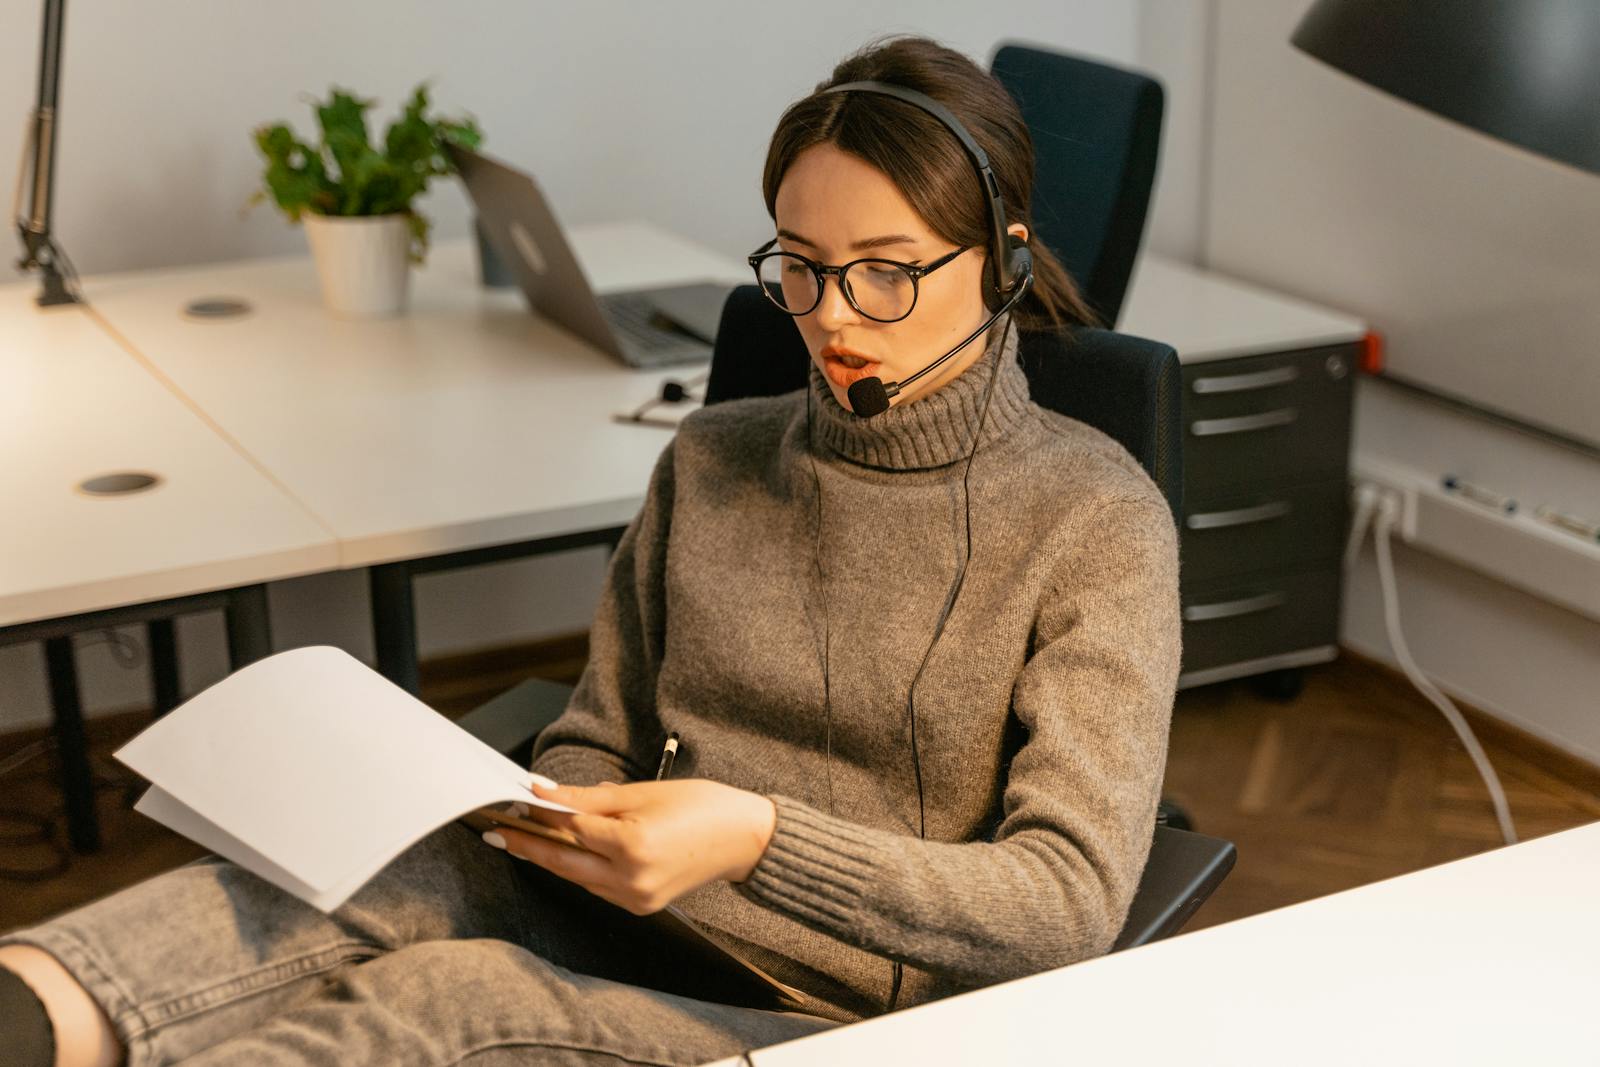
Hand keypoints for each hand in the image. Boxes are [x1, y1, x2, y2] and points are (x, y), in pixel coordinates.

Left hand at [484, 779, 776, 914]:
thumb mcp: (643, 794)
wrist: (744, 839)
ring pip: (578, 877)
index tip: (516, 799)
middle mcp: (631, 878)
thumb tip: (547, 794)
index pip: (571, 828)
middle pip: (563, 862)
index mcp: (632, 845)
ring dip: (551, 858)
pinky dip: (580, 868)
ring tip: (524, 836)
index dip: (541, 812)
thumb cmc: (702, 807)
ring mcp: (635, 897)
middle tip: (497, 831)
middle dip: (527, 845)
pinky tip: (566, 852)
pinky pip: (597, 887)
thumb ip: (590, 799)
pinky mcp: (641, 906)